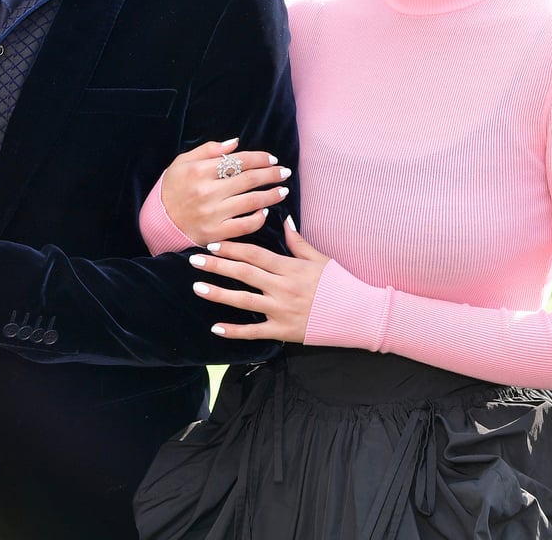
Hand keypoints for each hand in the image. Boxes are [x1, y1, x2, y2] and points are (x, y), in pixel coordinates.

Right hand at [161, 138, 291, 246]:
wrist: (158, 222)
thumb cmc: (172, 188)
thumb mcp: (182, 162)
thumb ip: (209, 150)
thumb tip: (235, 143)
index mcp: (200, 171)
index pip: (239, 161)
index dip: (259, 159)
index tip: (272, 159)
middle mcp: (207, 192)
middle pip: (249, 180)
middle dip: (272, 174)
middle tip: (285, 172)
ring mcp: (212, 214)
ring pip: (251, 202)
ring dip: (271, 195)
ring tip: (283, 191)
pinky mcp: (215, 233)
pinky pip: (244, 226)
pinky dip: (258, 219)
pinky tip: (264, 212)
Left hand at [188, 218, 328, 342]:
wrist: (358, 314)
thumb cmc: (340, 283)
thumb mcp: (320, 258)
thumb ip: (298, 241)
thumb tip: (284, 219)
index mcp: (290, 267)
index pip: (255, 254)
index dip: (232, 248)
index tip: (213, 243)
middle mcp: (282, 288)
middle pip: (244, 273)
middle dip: (217, 265)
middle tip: (194, 260)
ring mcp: (281, 311)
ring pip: (243, 301)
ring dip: (218, 294)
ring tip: (197, 287)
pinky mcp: (283, 331)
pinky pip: (254, 332)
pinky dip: (234, 331)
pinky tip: (215, 327)